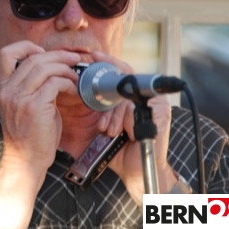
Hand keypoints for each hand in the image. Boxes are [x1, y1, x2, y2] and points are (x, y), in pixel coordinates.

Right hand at [0, 41, 80, 185]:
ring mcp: (19, 98)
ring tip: (76, 76)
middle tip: (74, 60)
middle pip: (33, 58)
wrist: (25, 161)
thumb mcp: (23, 106)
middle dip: (58, 56)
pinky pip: (55, 84)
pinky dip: (68, 83)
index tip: (43, 52)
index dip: (26, 47)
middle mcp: (8, 90)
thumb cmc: (29, 135)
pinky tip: (74, 90)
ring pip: (44, 67)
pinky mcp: (34, 107)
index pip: (6, 54)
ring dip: (65, 69)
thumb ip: (31, 86)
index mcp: (3, 88)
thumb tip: (53, 69)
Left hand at [91, 52, 175, 201]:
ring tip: (106, 131)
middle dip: (106, 100)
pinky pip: (133, 109)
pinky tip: (117, 133)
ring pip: (125, 98)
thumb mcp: (101, 124)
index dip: (107, 61)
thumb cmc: (117, 149)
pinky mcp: (160, 113)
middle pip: (122, 81)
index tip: (92, 57)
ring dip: (112, 116)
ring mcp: (156, 103)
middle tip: (99, 119)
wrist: (136, 171)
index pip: (121, 69)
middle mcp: (147, 96)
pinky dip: (122, 121)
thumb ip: (91, 108)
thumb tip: (68, 91)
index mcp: (134, 95)